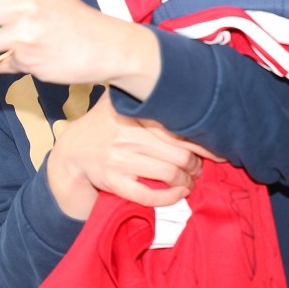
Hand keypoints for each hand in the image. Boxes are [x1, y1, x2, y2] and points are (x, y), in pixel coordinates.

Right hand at [45, 93, 214, 218]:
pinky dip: (170, 197)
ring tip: (189, 179)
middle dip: (196, 164)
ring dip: (187, 180)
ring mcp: (119, 159)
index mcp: (131, 112)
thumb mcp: (119, 102)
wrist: (73, 151)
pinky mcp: (113, 181)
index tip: (215, 149)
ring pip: (169, 173)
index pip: (177, 128)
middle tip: (198, 167)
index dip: (202, 142)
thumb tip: (186, 90)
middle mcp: (125, 134)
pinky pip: (148, 195)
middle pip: (179, 152)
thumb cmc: (104, 125)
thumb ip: (144, 96)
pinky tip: (180, 193)